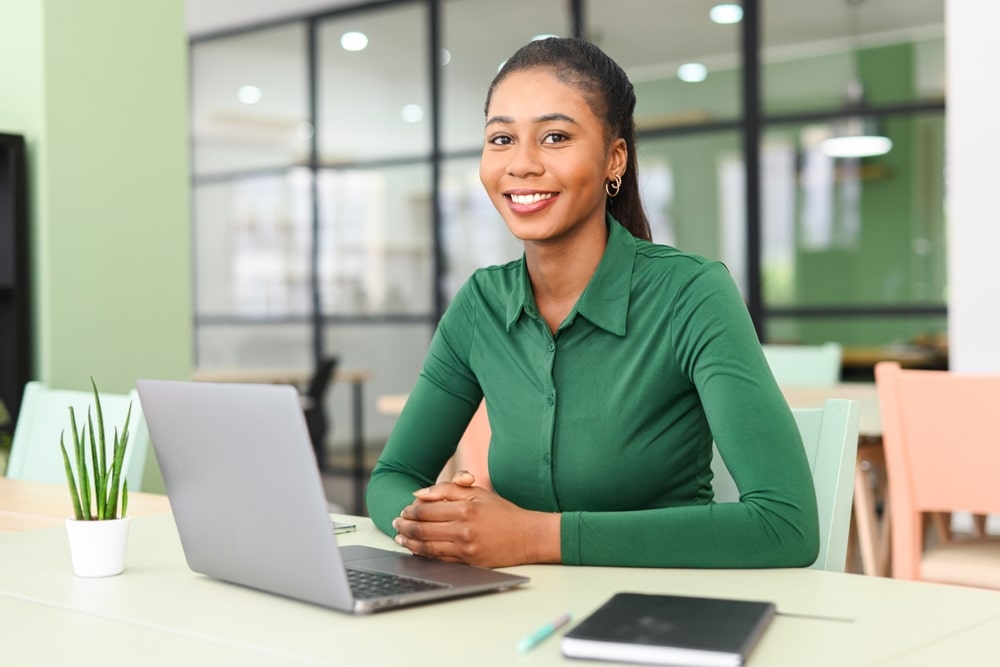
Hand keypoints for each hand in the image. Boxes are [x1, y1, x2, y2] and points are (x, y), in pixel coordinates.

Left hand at [391, 470, 560, 567]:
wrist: (527, 537)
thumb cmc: (503, 512)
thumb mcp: (478, 493)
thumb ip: (448, 489)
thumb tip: (419, 494)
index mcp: (465, 508)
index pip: (427, 510)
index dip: (411, 511)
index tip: (403, 510)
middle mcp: (463, 529)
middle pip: (423, 529)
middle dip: (405, 527)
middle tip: (396, 524)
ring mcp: (465, 548)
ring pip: (427, 547)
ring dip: (410, 543)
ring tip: (400, 539)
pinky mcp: (468, 562)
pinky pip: (439, 559)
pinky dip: (424, 555)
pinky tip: (416, 551)